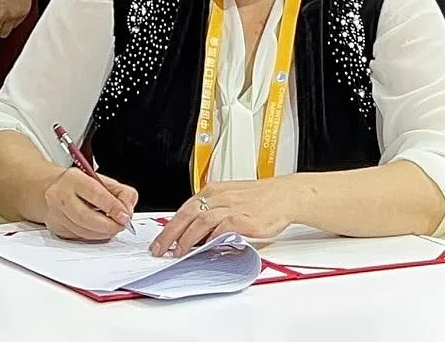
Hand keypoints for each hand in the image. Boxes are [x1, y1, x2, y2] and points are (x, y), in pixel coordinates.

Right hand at [41, 167, 138, 241]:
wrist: (47, 188)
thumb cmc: (76, 184)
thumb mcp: (100, 179)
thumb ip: (121, 192)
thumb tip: (128, 209)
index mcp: (74, 179)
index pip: (95, 194)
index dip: (113, 208)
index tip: (126, 216)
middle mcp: (61, 196)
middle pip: (87, 217)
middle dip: (110, 225)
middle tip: (122, 225)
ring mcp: (57, 214)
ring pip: (85, 231)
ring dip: (104, 232)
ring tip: (112, 226)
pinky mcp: (58, 229)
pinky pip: (81, 238)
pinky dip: (95, 236)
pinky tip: (99, 229)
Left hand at [151, 179, 295, 257]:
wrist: (284, 195)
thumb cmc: (259, 199)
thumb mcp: (229, 198)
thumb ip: (213, 212)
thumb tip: (196, 233)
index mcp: (212, 191)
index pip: (184, 209)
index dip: (169, 226)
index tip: (160, 240)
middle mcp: (218, 197)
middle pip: (187, 214)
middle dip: (170, 234)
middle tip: (160, 249)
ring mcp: (230, 207)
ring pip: (200, 221)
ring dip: (186, 239)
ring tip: (178, 252)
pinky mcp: (243, 219)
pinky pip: (222, 229)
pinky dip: (211, 238)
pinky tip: (204, 248)